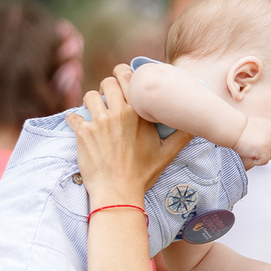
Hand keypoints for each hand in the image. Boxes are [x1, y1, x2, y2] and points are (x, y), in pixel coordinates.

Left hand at [66, 72, 191, 203]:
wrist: (118, 194)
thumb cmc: (142, 175)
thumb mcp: (167, 154)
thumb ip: (182, 136)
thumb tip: (196, 126)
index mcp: (139, 113)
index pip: (127, 76)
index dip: (123, 75)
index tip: (122, 82)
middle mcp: (119, 113)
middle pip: (108, 82)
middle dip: (107, 88)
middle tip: (109, 99)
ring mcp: (99, 122)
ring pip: (90, 96)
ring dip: (92, 102)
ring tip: (95, 113)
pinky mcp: (83, 133)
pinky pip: (73, 116)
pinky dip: (75, 120)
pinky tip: (80, 127)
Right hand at [233, 116, 270, 167]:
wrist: (234, 129)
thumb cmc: (238, 128)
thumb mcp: (255, 126)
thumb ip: (263, 133)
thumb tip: (265, 143)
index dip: (265, 146)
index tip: (255, 144)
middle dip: (263, 151)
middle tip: (251, 147)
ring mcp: (270, 142)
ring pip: (269, 156)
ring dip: (259, 156)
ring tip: (249, 148)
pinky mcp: (265, 150)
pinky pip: (264, 161)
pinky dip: (256, 160)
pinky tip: (248, 153)